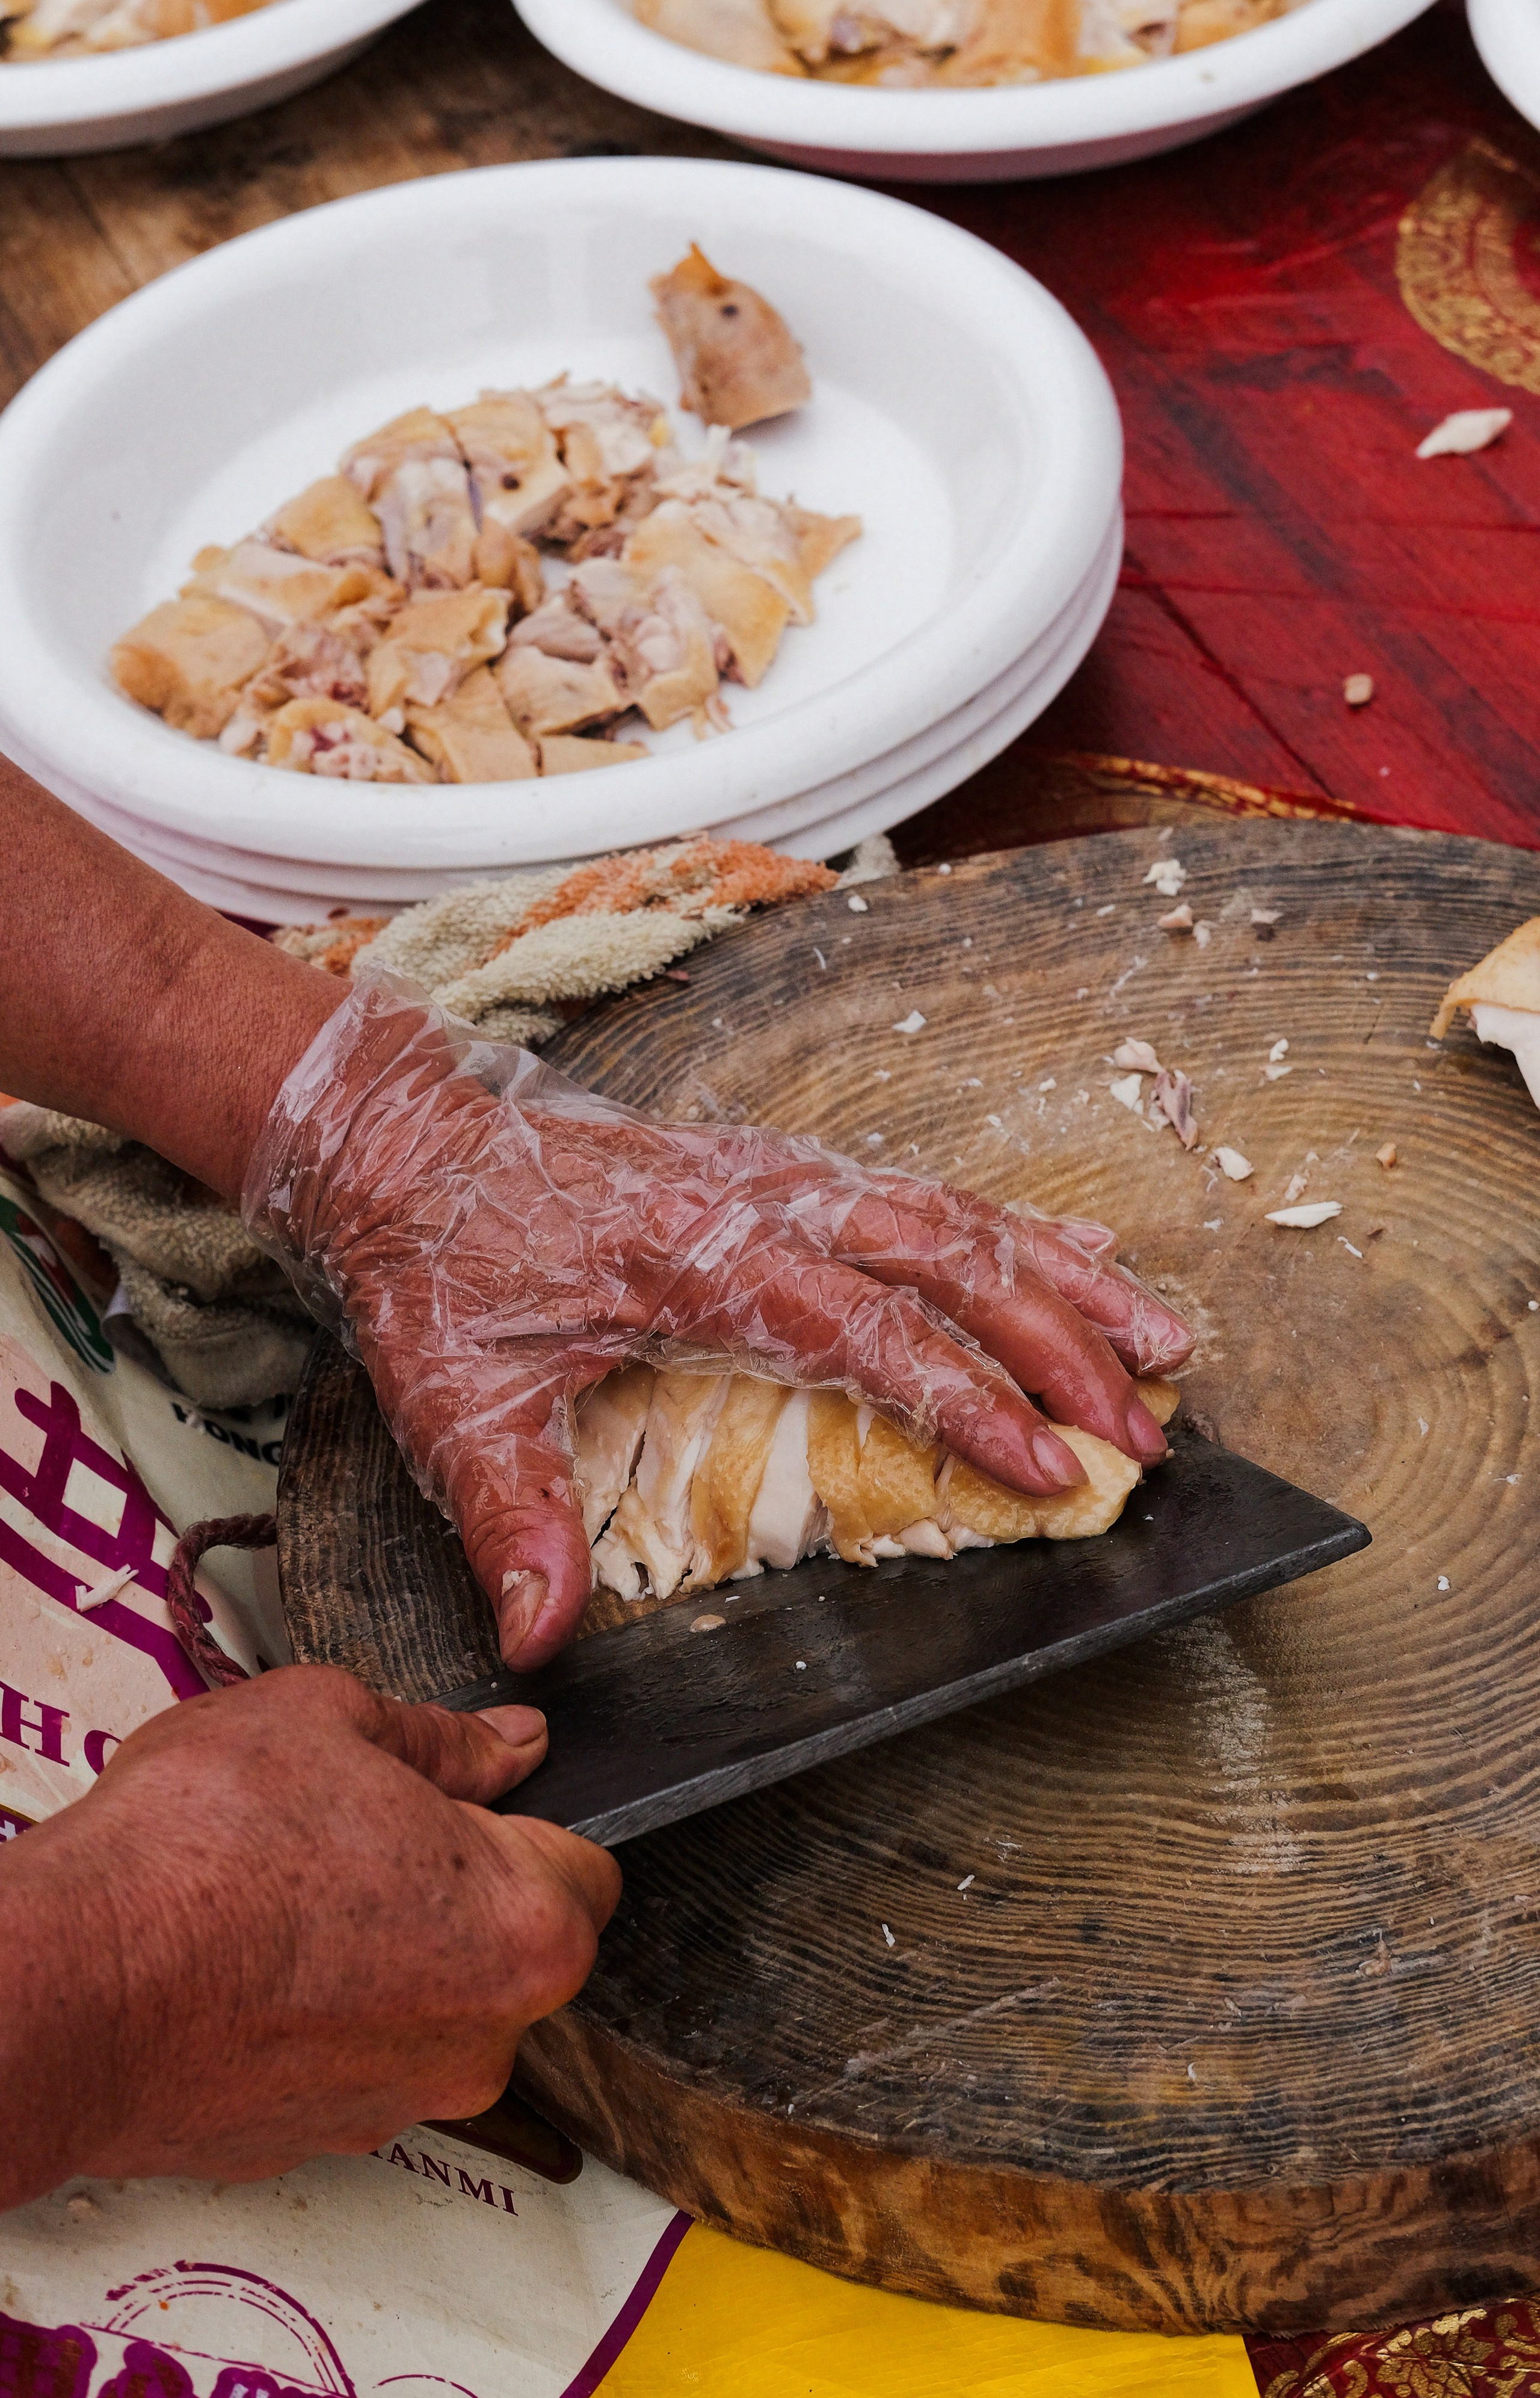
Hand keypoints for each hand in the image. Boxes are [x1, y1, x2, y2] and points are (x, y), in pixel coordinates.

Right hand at [0, 1666, 618, 2209]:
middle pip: (514, 1943)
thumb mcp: (329, 1718)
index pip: (590, 1865)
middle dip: (457, 1884)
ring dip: (385, 1949)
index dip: (530, 1815)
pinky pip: (354, 2057)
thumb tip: (507, 1744)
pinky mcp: (318, 2140)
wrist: (70, 1984)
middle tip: (360, 1829)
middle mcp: (484, 2039)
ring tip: (288, 1889)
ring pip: (430, 2003)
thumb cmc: (195, 1853)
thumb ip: (444, 1738)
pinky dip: (322, 2011)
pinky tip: (255, 1959)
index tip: (473, 1792)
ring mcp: (401, 2103)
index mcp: (525, 1929)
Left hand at [246, 973, 1193, 1670]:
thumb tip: (538, 1639)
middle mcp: (758, 1199)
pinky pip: (923, 1192)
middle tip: (1149, 1422)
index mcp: (695, 1254)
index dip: (966, 1400)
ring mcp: (780, 1175)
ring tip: (1166, 1337)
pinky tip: (1083, 1254)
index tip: (1051, 1467)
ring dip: (1066, 1277)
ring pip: (956, 1215)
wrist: (406, 1142)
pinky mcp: (783, 1171)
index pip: (863, 1330)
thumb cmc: (438, 1269)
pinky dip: (1014, 1227)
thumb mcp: (453, 1399)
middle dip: (1060, 1342)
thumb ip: (509, 1518)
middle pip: (945, 1259)